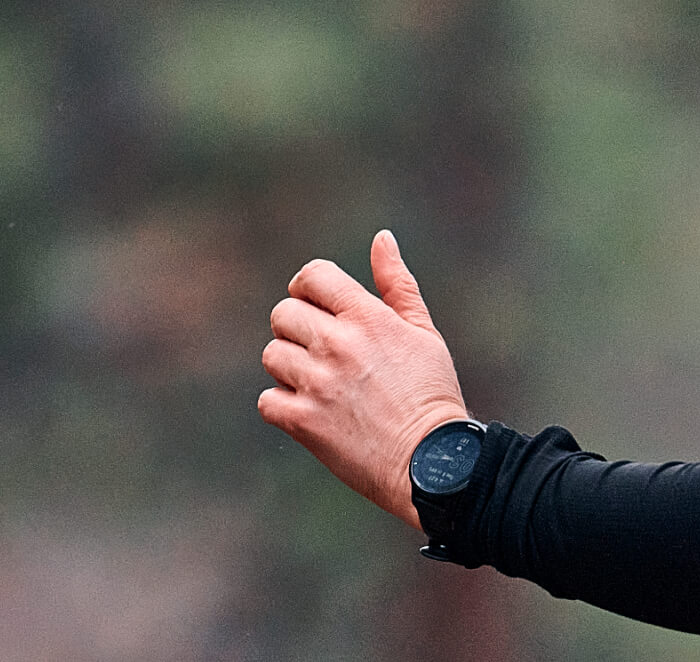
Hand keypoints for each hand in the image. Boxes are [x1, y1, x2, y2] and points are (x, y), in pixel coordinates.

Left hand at [258, 230, 471, 530]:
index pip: (313, 276)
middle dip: (296, 328)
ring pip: (272, 356)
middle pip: (283, 314)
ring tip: (319, 384)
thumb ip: (397, 283)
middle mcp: (338, 345)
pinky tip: (311, 411)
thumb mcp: (423, 332)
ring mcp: (318, 384)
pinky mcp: (304, 422)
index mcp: (368, 318)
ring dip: (289, 368)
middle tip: (319, 350)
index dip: (308, 287)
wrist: (432, 462)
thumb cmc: (432, 394)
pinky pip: (267, 400)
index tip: (316, 305)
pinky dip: (282, 405)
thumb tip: (381, 239)